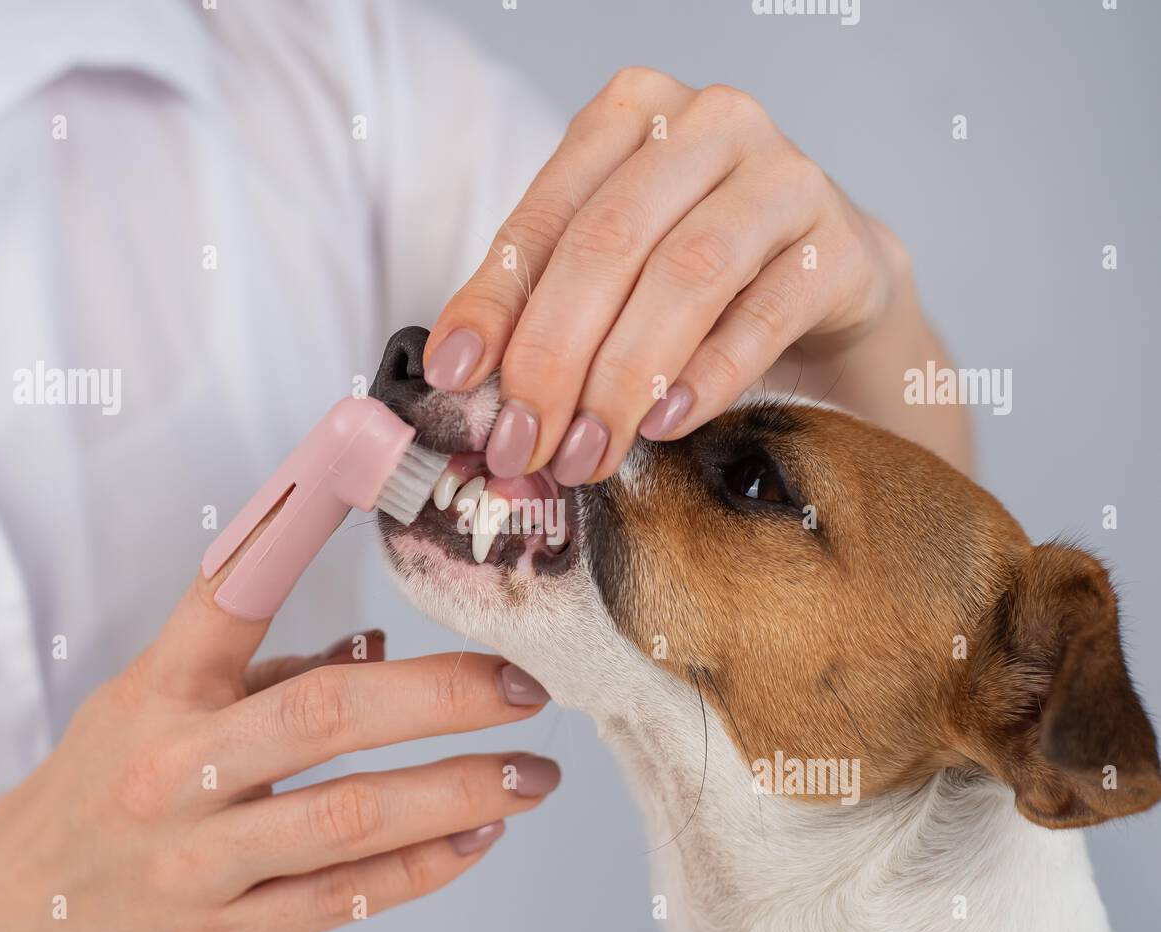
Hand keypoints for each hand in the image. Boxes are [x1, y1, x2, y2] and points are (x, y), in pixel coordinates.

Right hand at [0, 539, 554, 931]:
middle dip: (443, 695)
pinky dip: (426, 863)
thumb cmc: (101, 792)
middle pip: (326, 715)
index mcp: (160, 691)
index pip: (231, 591)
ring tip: (533, 774)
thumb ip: (262, 672)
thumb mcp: (156, 706)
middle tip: (524, 686)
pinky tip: (480, 834)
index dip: (296, 522)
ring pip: (352, 816)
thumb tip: (375, 646)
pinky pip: (345, 898)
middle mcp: (177, 768)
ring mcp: (197, 861)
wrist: (13, 914)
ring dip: (462, 789)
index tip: (362, 461)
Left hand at [423, 67, 914, 483]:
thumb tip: (457, 375)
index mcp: (632, 113)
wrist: (830, 287)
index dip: (494, 305)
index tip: (455, 380)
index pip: (546, 217)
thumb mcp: (610, 277)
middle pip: (609, 244)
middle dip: (553, 357)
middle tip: (522, 443)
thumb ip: (537, 306)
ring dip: (622, 379)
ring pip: (685, 276)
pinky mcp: (841, 245)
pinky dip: (705, 377)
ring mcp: (786, 178)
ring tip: (585, 453)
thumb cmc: (703, 280)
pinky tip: (662, 426)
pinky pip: (764, 315)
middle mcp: (711, 124)